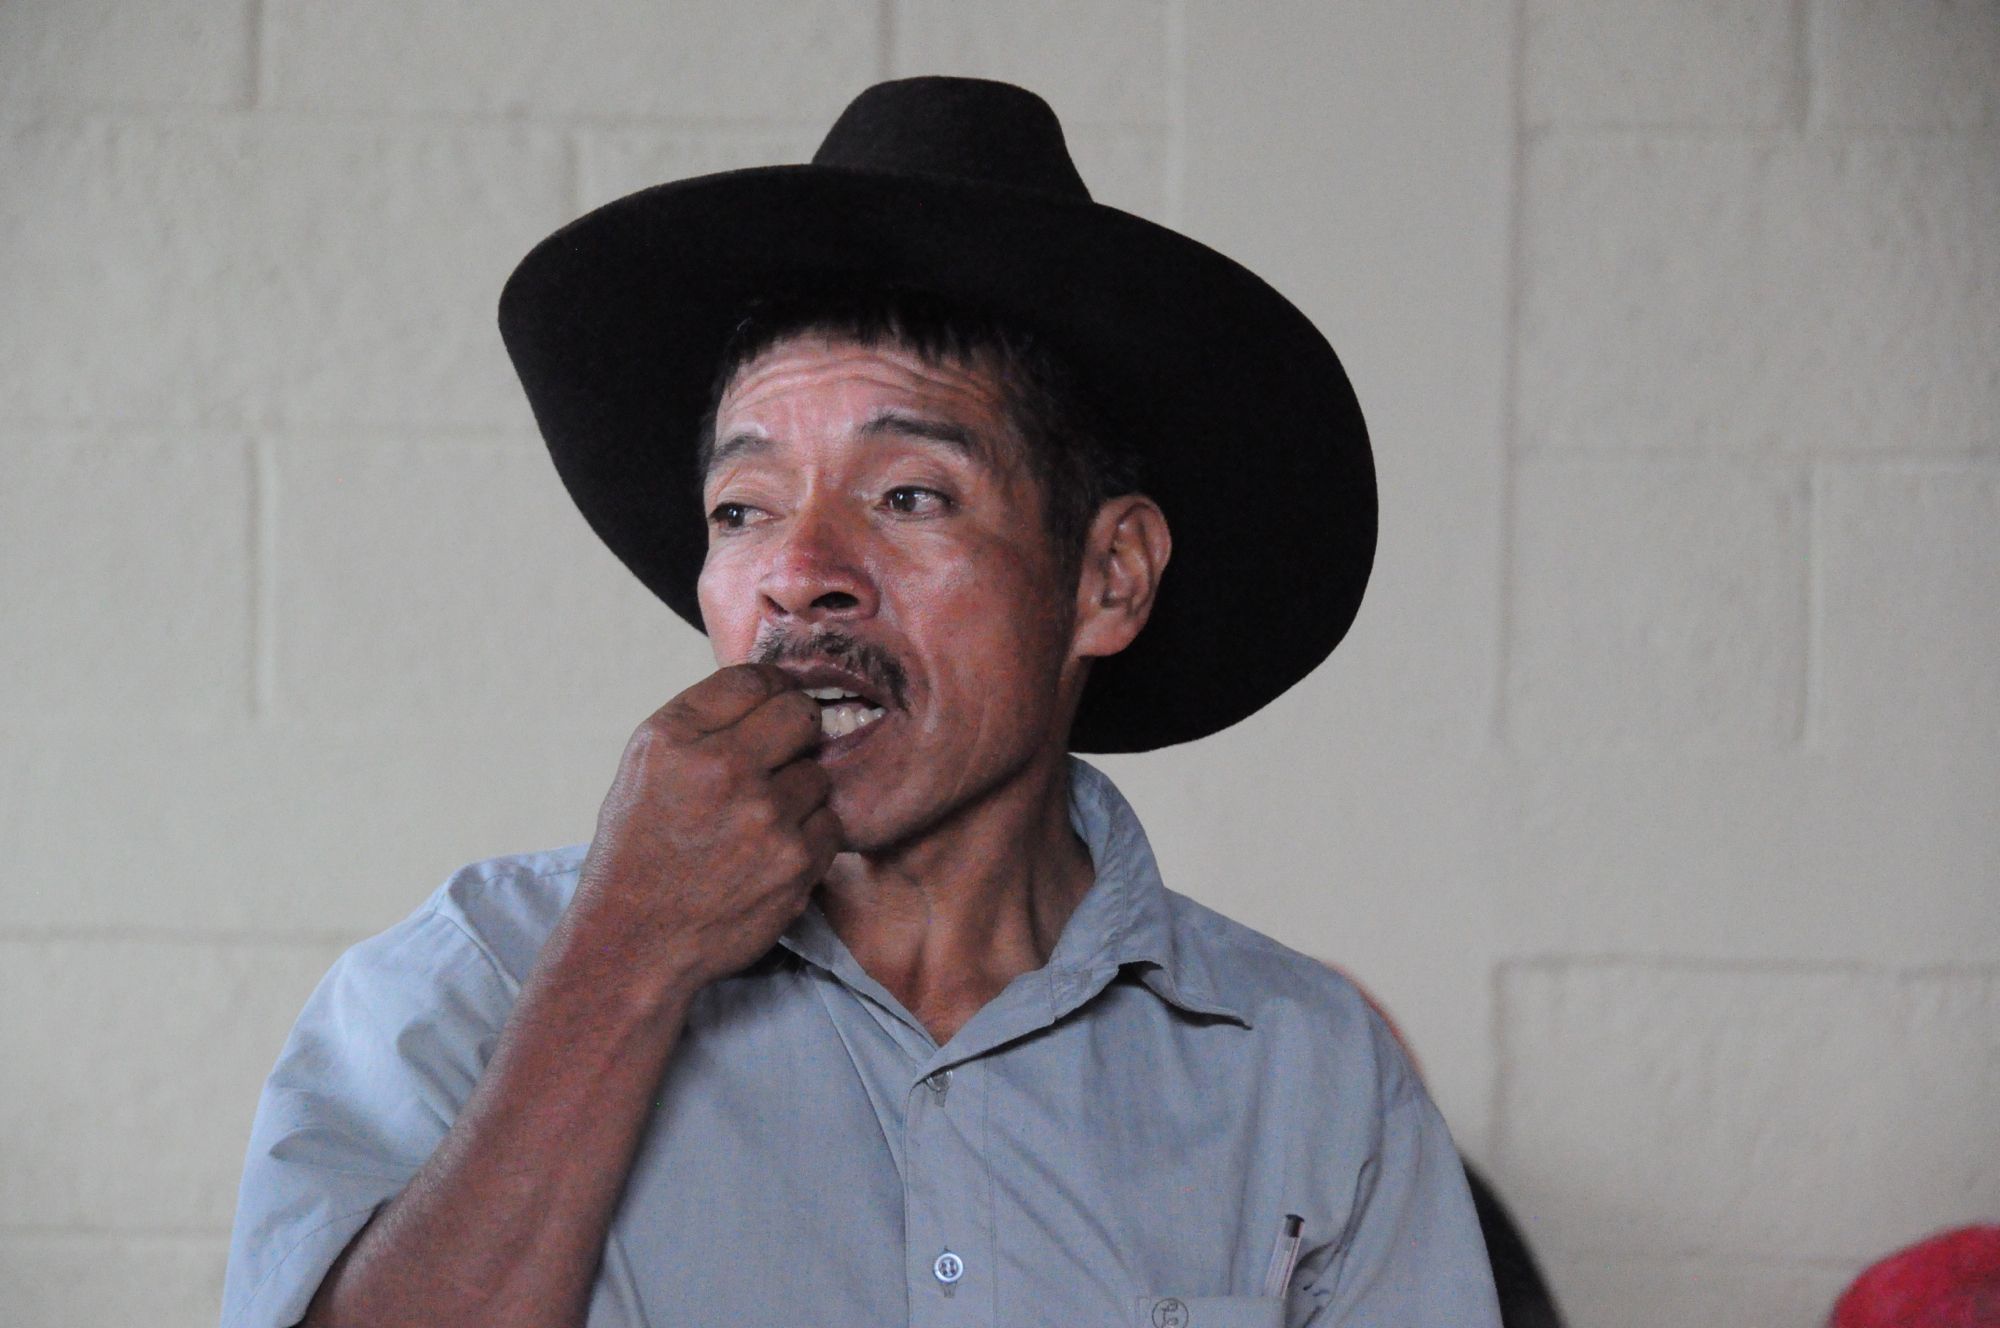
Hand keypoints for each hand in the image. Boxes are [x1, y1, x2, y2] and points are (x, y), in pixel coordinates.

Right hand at [571, 663, 841, 997]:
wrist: (636, 942)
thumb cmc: (640, 851)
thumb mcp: (646, 769)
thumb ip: (703, 723)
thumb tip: (773, 689)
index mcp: (675, 737)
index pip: (754, 678)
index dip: (772, 688)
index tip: (775, 704)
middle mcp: (721, 768)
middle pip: (800, 713)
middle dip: (797, 730)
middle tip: (783, 754)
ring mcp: (765, 816)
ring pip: (819, 773)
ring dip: (800, 791)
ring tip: (761, 819)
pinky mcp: (796, 861)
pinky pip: (829, 824)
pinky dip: (809, 835)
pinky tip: (772, 852)